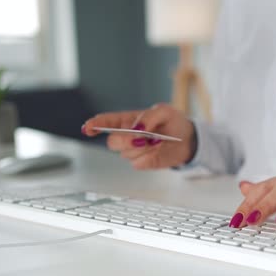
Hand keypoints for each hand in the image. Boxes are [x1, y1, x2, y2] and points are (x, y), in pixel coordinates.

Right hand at [81, 103, 195, 168]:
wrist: (188, 140)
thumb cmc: (174, 122)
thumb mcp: (164, 111)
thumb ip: (149, 117)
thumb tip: (137, 128)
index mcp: (128, 120)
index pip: (106, 122)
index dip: (94, 125)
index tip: (87, 128)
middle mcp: (127, 136)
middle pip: (113, 142)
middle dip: (126, 140)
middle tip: (144, 137)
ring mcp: (133, 151)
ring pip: (126, 154)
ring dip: (144, 148)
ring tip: (158, 141)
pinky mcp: (142, 162)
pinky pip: (138, 163)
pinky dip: (149, 158)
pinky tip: (157, 151)